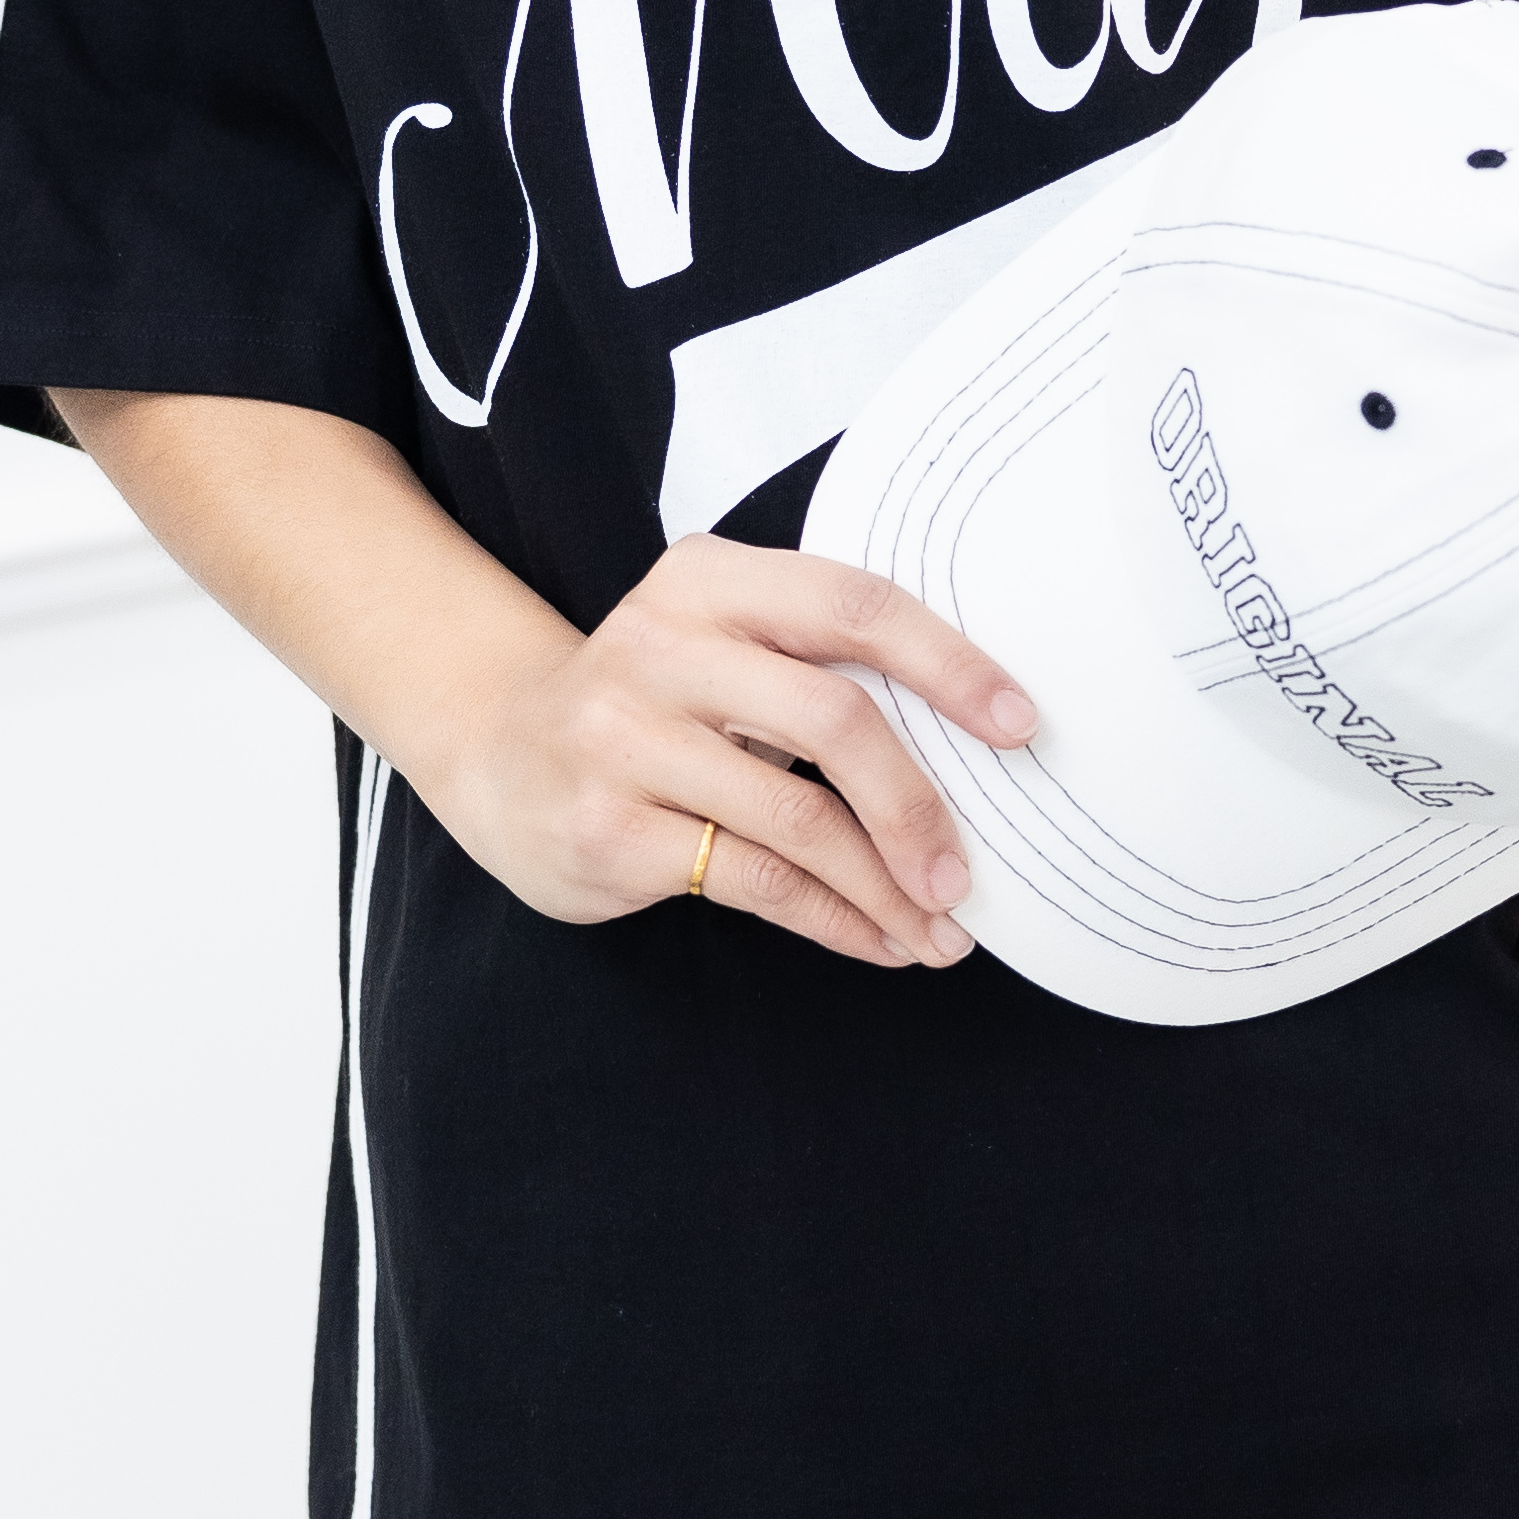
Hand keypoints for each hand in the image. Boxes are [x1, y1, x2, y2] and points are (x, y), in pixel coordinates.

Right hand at [421, 533, 1037, 972]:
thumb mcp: (718, 642)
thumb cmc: (650, 701)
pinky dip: (835, 920)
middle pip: (833, 720)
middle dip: (919, 807)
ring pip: (799, 820)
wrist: (499, 750)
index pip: (852, 605)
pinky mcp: (609, 828)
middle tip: (969, 873)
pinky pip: (755, 882)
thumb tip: (978, 741)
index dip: (948, 665)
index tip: (1018, 725)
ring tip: (938, 928)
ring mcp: (624, 739)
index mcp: (709, 579)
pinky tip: (877, 940)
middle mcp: (660, 646)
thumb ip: (818, 663)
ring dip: (886, 887)